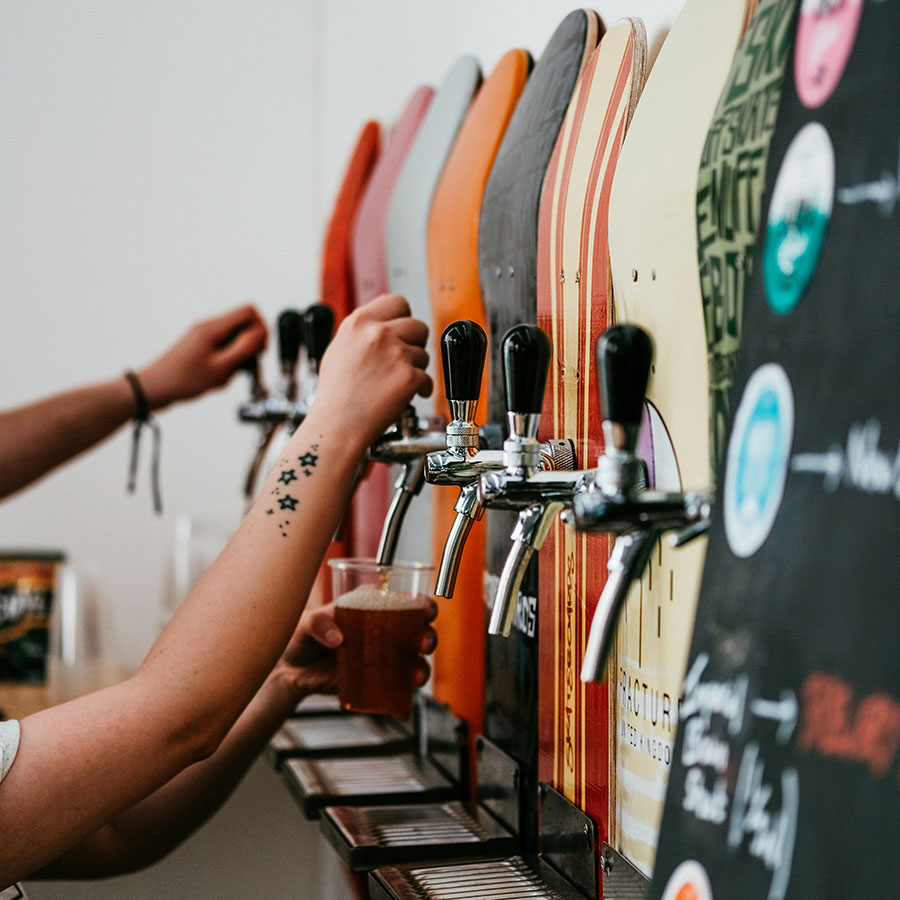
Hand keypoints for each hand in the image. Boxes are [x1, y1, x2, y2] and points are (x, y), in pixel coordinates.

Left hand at [137, 304, 267, 410]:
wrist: (154, 388)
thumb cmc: (181, 380)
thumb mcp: (220, 368)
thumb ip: (243, 349)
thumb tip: (260, 334)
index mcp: (213, 327)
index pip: (248, 311)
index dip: (262, 328)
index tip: (261, 349)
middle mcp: (208, 326)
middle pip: (243, 324)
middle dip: (250, 346)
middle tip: (247, 365)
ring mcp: (203, 335)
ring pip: (234, 338)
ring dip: (238, 357)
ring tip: (228, 375)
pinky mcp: (201, 345)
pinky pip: (223, 348)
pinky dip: (227, 362)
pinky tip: (219, 377)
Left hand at [275, 599, 438, 699]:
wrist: (289, 671)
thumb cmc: (299, 637)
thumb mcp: (304, 623)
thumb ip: (318, 623)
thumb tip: (337, 637)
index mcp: (370, 607)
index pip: (404, 601)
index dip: (422, 604)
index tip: (426, 611)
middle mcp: (383, 631)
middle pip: (417, 631)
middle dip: (427, 637)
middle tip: (422, 644)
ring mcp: (382, 659)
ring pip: (413, 662)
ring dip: (421, 669)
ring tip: (415, 677)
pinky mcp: (375, 683)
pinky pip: (395, 691)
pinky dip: (402, 701)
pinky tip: (402, 709)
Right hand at [307, 294, 431, 450]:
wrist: (336, 426)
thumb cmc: (335, 396)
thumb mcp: (339, 349)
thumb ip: (363, 334)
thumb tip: (383, 326)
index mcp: (359, 323)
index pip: (396, 302)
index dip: (403, 317)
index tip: (402, 330)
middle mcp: (378, 334)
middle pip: (417, 326)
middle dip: (415, 344)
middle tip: (404, 359)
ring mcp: (395, 355)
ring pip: (424, 354)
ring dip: (415, 368)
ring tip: (395, 383)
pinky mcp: (408, 378)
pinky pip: (427, 379)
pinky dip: (421, 389)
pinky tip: (406, 396)